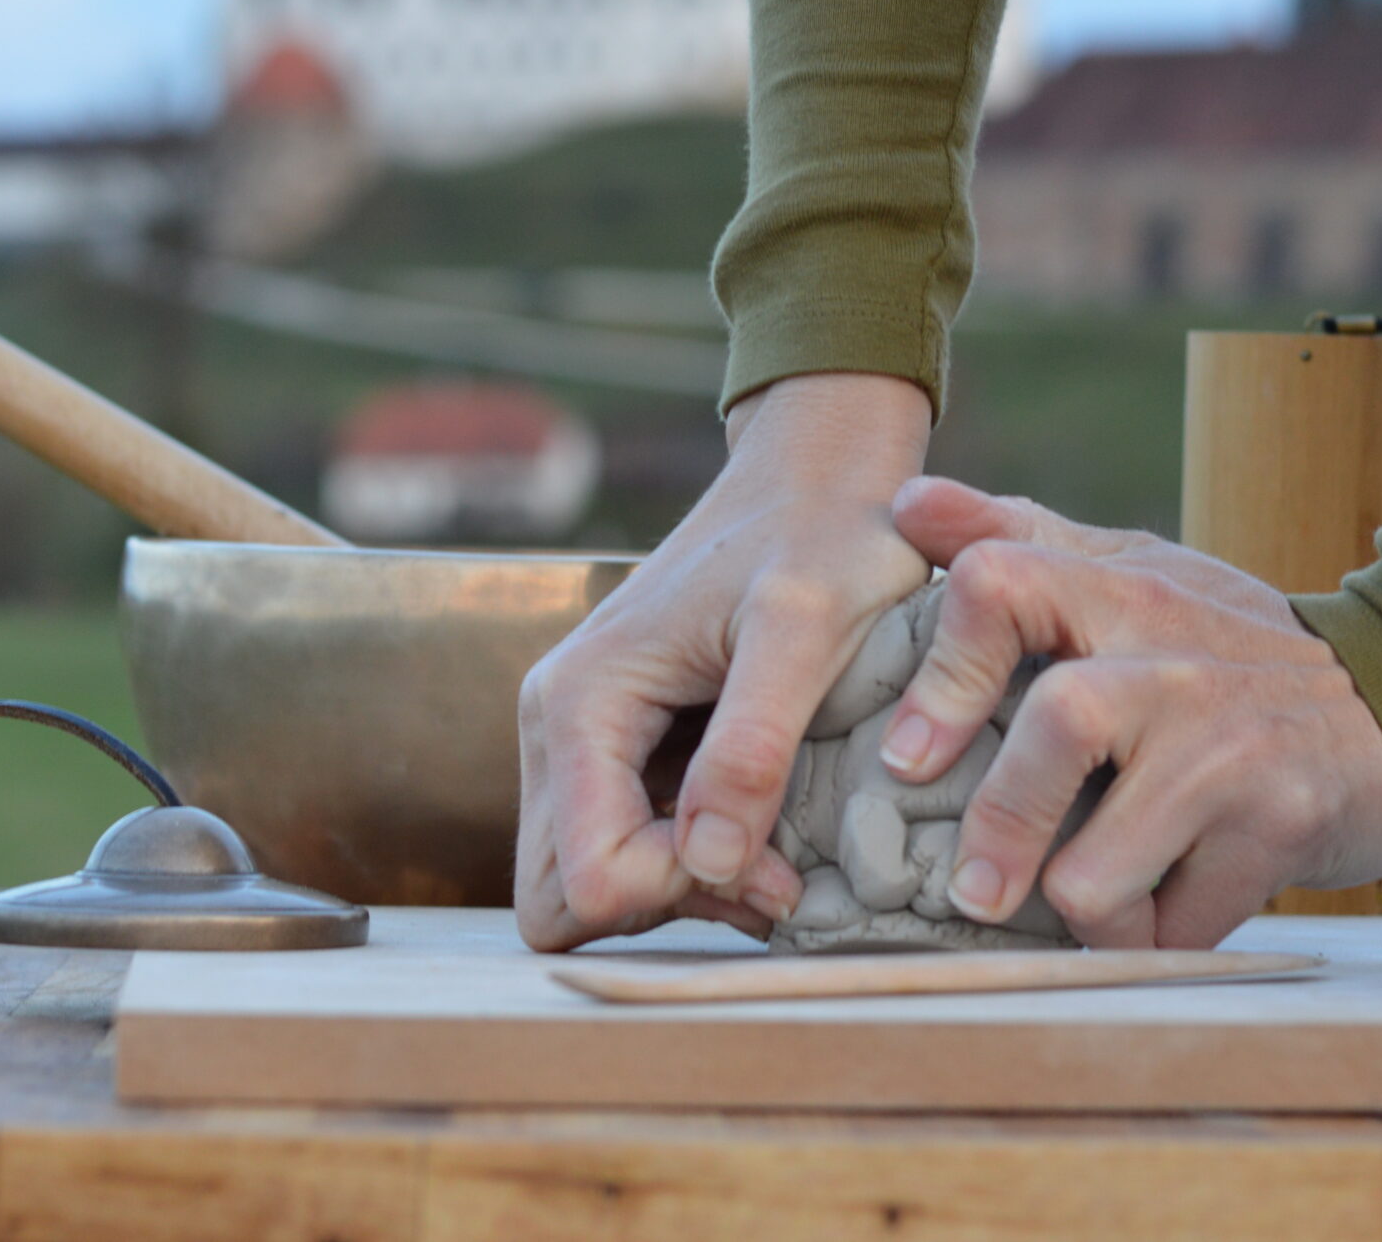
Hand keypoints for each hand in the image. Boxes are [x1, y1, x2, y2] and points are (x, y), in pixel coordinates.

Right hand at [515, 373, 933, 950]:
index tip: (764, 857)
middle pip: (562, 897)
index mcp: (581, 701)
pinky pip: (628, 847)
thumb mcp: (805, 627)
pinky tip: (770, 835)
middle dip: (662, 907)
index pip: (583, 876)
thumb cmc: (823, 532)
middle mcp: (558, 726)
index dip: (673, 891)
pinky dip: (693, 867)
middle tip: (766, 875)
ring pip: (592, 882)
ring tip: (783, 856)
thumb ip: (753, 742)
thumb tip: (708, 860)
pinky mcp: (624, 749)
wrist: (820, 474)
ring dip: (684, 892)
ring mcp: (584, 740)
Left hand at [876, 477, 1381, 949]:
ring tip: (1080, 908)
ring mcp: (1228, 750)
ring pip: (1096, 864)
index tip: (906, 758)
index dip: (940, 672)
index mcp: (1121, 590)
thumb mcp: (1133, 571)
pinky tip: (1156, 916)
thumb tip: (905, 503)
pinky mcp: (1278, 830)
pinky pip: (1173, 924)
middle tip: (972, 889)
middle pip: (1056, 726)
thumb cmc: (1229, 645)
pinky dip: (1150, 939)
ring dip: (1077, 910)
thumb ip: (1018, 538)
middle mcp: (1172, 661)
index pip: (1000, 584)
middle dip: (998, 826)